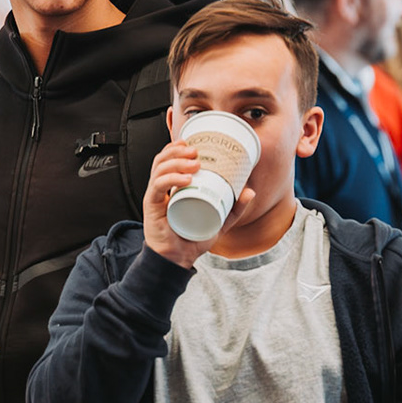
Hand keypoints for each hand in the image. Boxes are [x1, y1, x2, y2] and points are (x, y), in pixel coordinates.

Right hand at [143, 141, 255, 268]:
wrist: (178, 259)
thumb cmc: (192, 238)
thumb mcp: (219, 221)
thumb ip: (234, 208)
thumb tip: (250, 191)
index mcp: (172, 187)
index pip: (169, 160)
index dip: (178, 147)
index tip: (195, 144)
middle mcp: (161, 188)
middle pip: (163, 159)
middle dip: (178, 151)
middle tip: (196, 151)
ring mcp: (155, 196)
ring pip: (159, 169)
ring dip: (176, 161)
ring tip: (194, 163)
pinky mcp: (151, 206)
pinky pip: (157, 187)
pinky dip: (170, 179)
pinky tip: (185, 179)